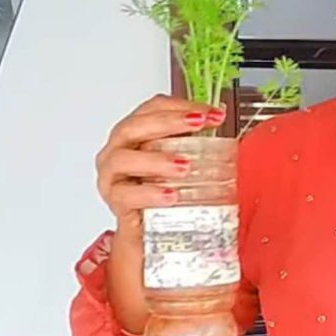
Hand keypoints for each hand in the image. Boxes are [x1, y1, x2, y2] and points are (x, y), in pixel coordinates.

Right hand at [95, 94, 225, 238]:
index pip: (153, 108)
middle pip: (136, 126)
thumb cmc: (161, 189)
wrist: (144, 229)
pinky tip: (170, 195)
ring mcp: (112, 175)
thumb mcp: (180, 161)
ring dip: (157, 159)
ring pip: (124, 159)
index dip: (181, 105)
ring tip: (185, 166)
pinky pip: (126, 195)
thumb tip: (222, 122)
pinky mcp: (114, 202)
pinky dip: (149, 193)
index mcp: (135, 133)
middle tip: (200, 123)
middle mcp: (118, 149)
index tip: (210, 113)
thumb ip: (196, 142)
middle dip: (170, 121)